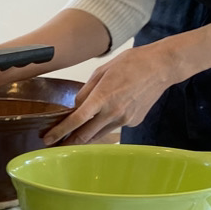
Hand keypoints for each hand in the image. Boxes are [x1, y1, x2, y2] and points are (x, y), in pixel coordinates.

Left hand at [40, 42, 180, 144]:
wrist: (163, 66)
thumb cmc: (133, 63)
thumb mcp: (103, 71)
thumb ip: (85, 92)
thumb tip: (75, 107)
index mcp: (103, 97)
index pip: (76, 120)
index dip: (59, 132)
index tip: (47, 139)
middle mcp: (113, 112)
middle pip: (85, 136)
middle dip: (68, 143)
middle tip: (55, 146)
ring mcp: (125, 120)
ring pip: (98, 134)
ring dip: (85, 137)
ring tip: (73, 138)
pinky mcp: (133, 122)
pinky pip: (113, 127)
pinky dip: (105, 125)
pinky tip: (107, 115)